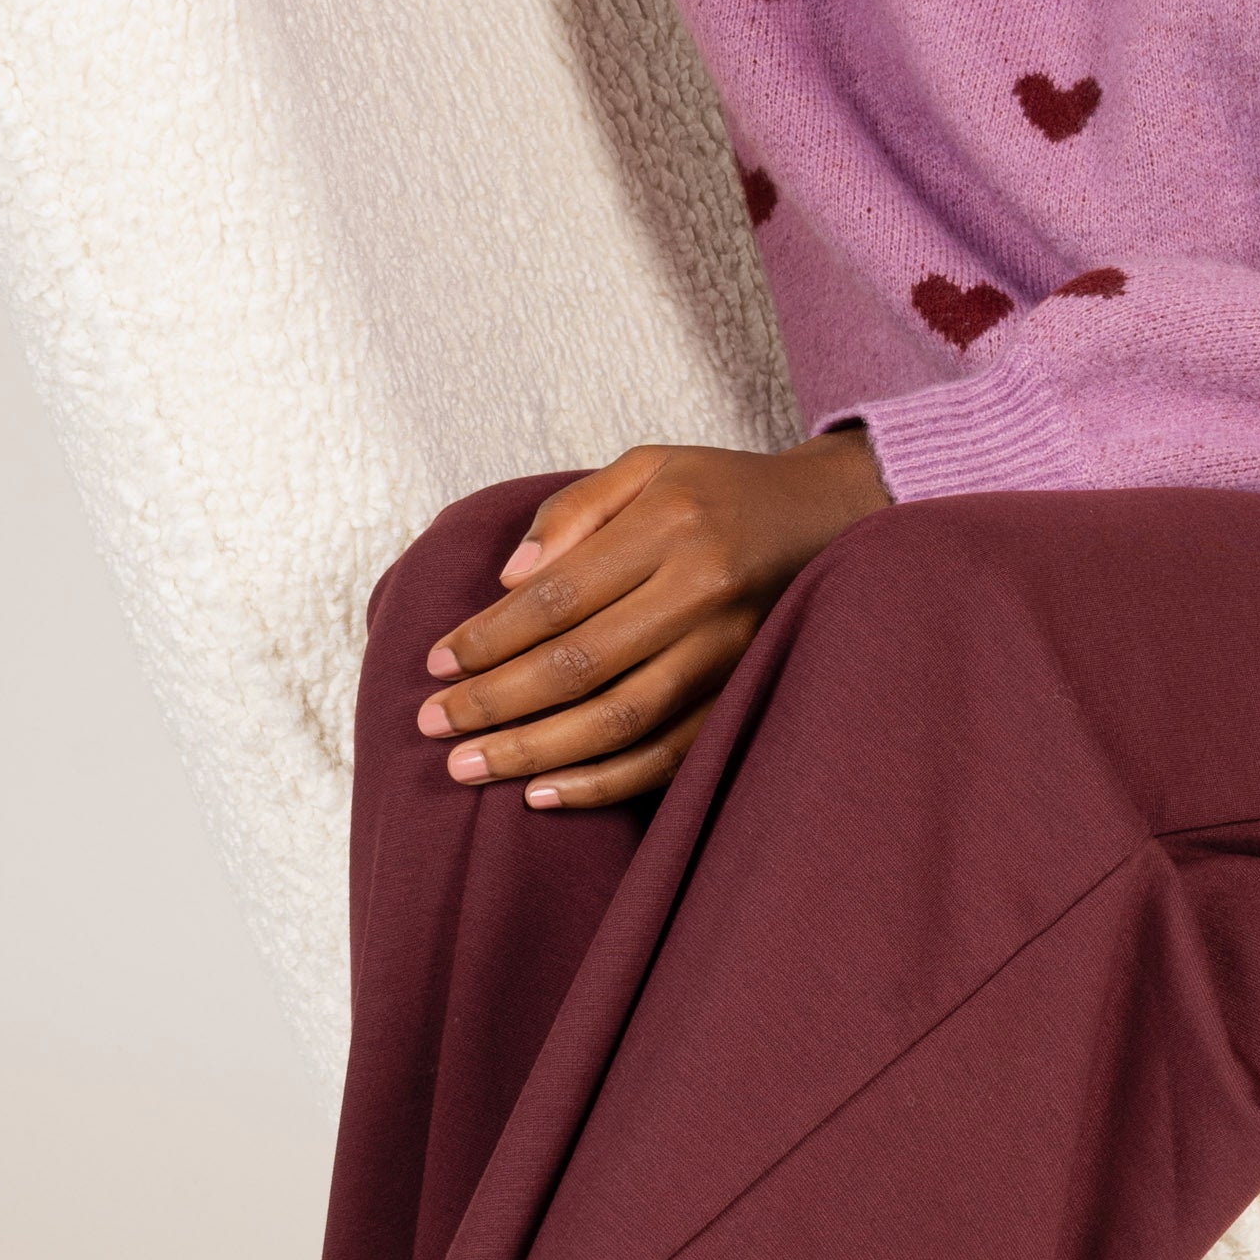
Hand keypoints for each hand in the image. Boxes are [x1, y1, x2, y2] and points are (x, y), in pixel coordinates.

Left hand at [415, 431, 890, 808]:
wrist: (827, 519)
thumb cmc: (718, 491)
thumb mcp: (647, 466)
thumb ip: (573, 510)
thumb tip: (508, 580)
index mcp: (672, 527)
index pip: (559, 596)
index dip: (489, 636)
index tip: (435, 663)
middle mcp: (703, 594)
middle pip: (580, 664)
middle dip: (495, 702)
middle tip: (432, 727)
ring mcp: (730, 654)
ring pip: (620, 720)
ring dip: (536, 752)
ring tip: (469, 769)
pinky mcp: (744, 695)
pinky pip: (670, 756)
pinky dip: (606, 783)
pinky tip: (546, 794)